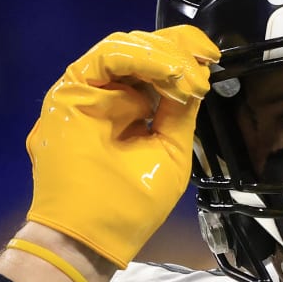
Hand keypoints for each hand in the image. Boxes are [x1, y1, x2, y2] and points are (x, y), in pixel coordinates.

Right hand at [25, 25, 220, 266]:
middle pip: (142, 51)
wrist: (92, 234)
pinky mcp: (70, 91)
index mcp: (132, 109)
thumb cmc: (131, 205)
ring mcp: (89, 91)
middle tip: (203, 60)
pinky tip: (165, 70)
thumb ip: (179, 111)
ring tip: (185, 72)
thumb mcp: (170, 149)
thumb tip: (195, 74)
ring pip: (124, 48)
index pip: (156, 68)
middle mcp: (109, 94)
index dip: (184, 54)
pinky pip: (106, 57)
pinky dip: (139, 57)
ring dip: (161, 54)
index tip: (211, 56)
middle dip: (177, 50)